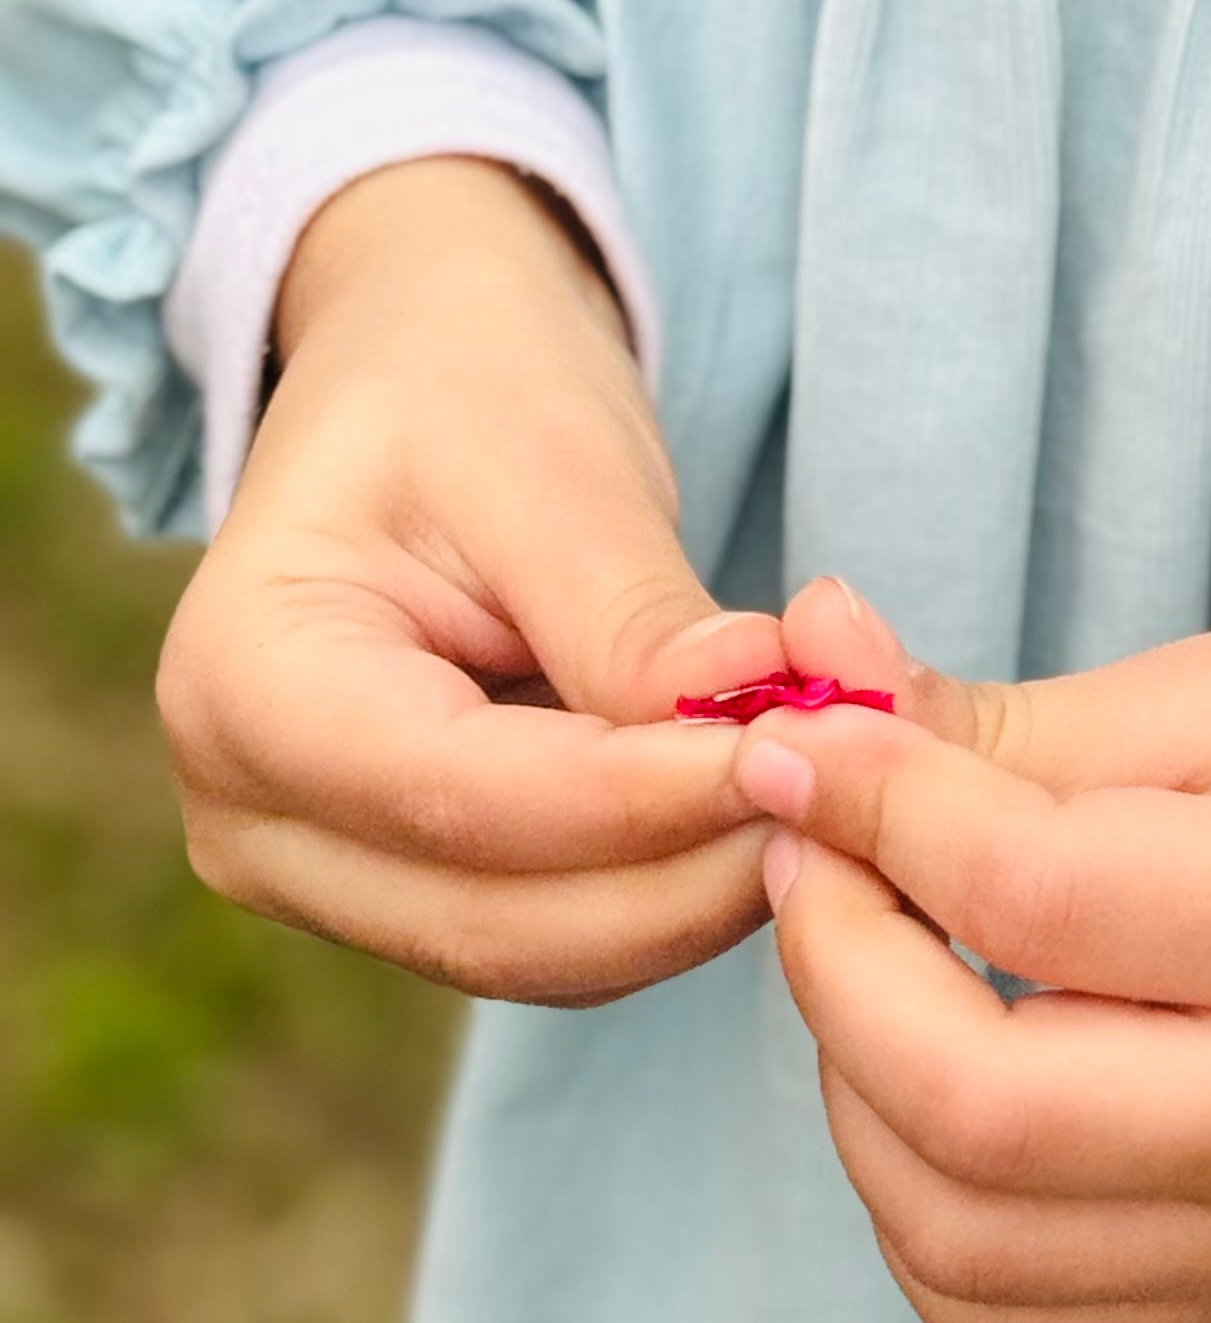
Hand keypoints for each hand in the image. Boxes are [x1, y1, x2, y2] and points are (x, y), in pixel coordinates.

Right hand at [157, 157, 785, 1002]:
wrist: (425, 373)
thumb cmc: (470, 386)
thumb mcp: (549, 467)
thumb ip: (633, 617)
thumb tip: (754, 727)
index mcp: (242, 686)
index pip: (459, 795)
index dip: (645, 798)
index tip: (805, 754)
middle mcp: (250, 814)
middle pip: (497, 915)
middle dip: (691, 868)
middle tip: (855, 787)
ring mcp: (320, 870)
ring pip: (540, 949)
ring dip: (700, 891)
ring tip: (835, 790)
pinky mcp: (407, 888)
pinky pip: (558, 928)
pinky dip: (674, 887)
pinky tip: (774, 808)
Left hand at [741, 578, 1210, 1322]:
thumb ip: (1016, 722)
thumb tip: (807, 697)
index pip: (1034, 896)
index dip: (870, 811)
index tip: (794, 742)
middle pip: (977, 1106)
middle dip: (830, 965)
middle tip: (807, 847)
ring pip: (960, 1236)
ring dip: (850, 1086)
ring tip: (866, 947)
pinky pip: (1002, 1313)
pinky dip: (913, 1201)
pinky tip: (930, 1067)